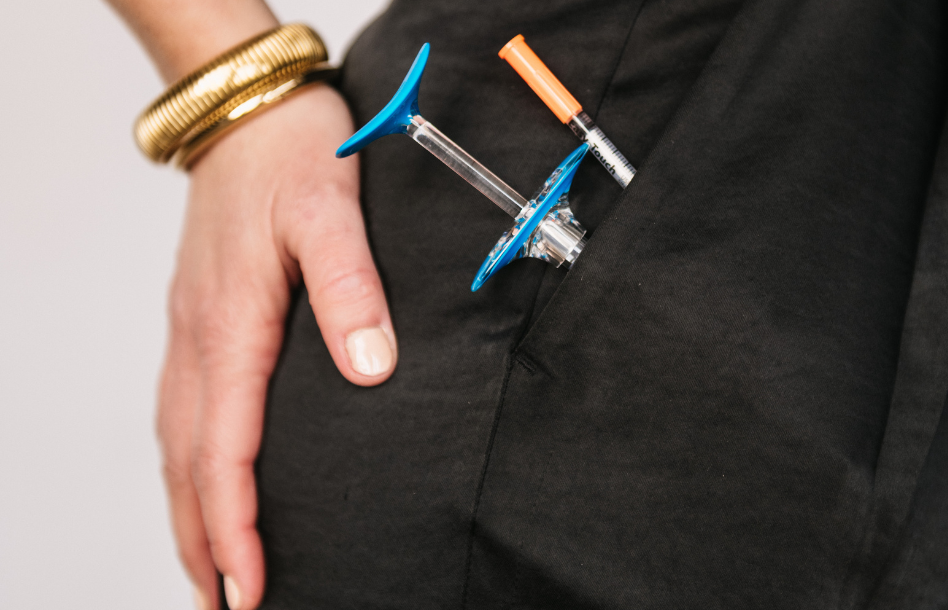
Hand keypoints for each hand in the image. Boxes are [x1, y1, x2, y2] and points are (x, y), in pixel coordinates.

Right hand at [157, 84, 396, 609]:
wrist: (249, 112)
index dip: (236, 524)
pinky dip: (189, 465)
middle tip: (227, 605)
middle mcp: (200, 338)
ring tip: (209, 570)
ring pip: (178, 444)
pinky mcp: (201, 321)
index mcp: (231, 323)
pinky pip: (184, 411)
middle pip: (189, 464)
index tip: (249, 584)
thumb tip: (370, 364)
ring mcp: (193, 332)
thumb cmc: (291, 157)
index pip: (225, 449)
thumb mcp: (332, 210)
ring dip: (190, 512)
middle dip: (205, 541)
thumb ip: (351, 287)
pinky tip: (203, 482)